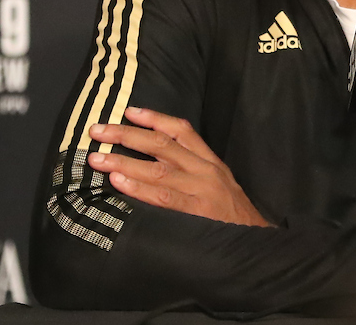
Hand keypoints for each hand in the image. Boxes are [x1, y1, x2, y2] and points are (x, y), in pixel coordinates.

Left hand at [87, 107, 271, 227]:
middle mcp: (205, 171)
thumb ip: (194, 171)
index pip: (182, 130)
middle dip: (126, 135)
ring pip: (157, 169)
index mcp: (210, 162)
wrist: (257, 245)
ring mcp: (201, 191)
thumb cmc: (233, 217)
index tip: (129, 111)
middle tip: (98, 130)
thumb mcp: (220, 184)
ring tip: (98, 158)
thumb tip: (155, 162)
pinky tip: (118, 183)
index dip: (154, 118)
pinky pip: (163, 198)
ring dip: (123, 161)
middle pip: (161, 144)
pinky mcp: (196, 213)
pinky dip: (139, 188)